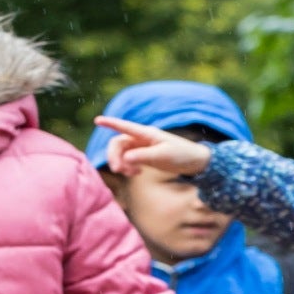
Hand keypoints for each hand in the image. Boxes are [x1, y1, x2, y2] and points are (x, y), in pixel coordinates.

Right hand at [96, 116, 214, 176]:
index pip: (125, 126)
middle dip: (114, 156)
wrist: (195, 162)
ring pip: (122, 153)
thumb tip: (126, 158)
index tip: (97, 120)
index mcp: (146, 133)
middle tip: (118, 170)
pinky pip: (128, 160)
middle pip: (118, 144)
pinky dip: (128, 168)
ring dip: (121, 164)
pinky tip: (137, 173)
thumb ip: (144, 156)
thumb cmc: (182, 155)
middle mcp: (141, 138)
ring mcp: (142, 147)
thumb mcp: (163, 156)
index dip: (111, 123)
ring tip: (132, 173)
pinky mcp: (144, 156)